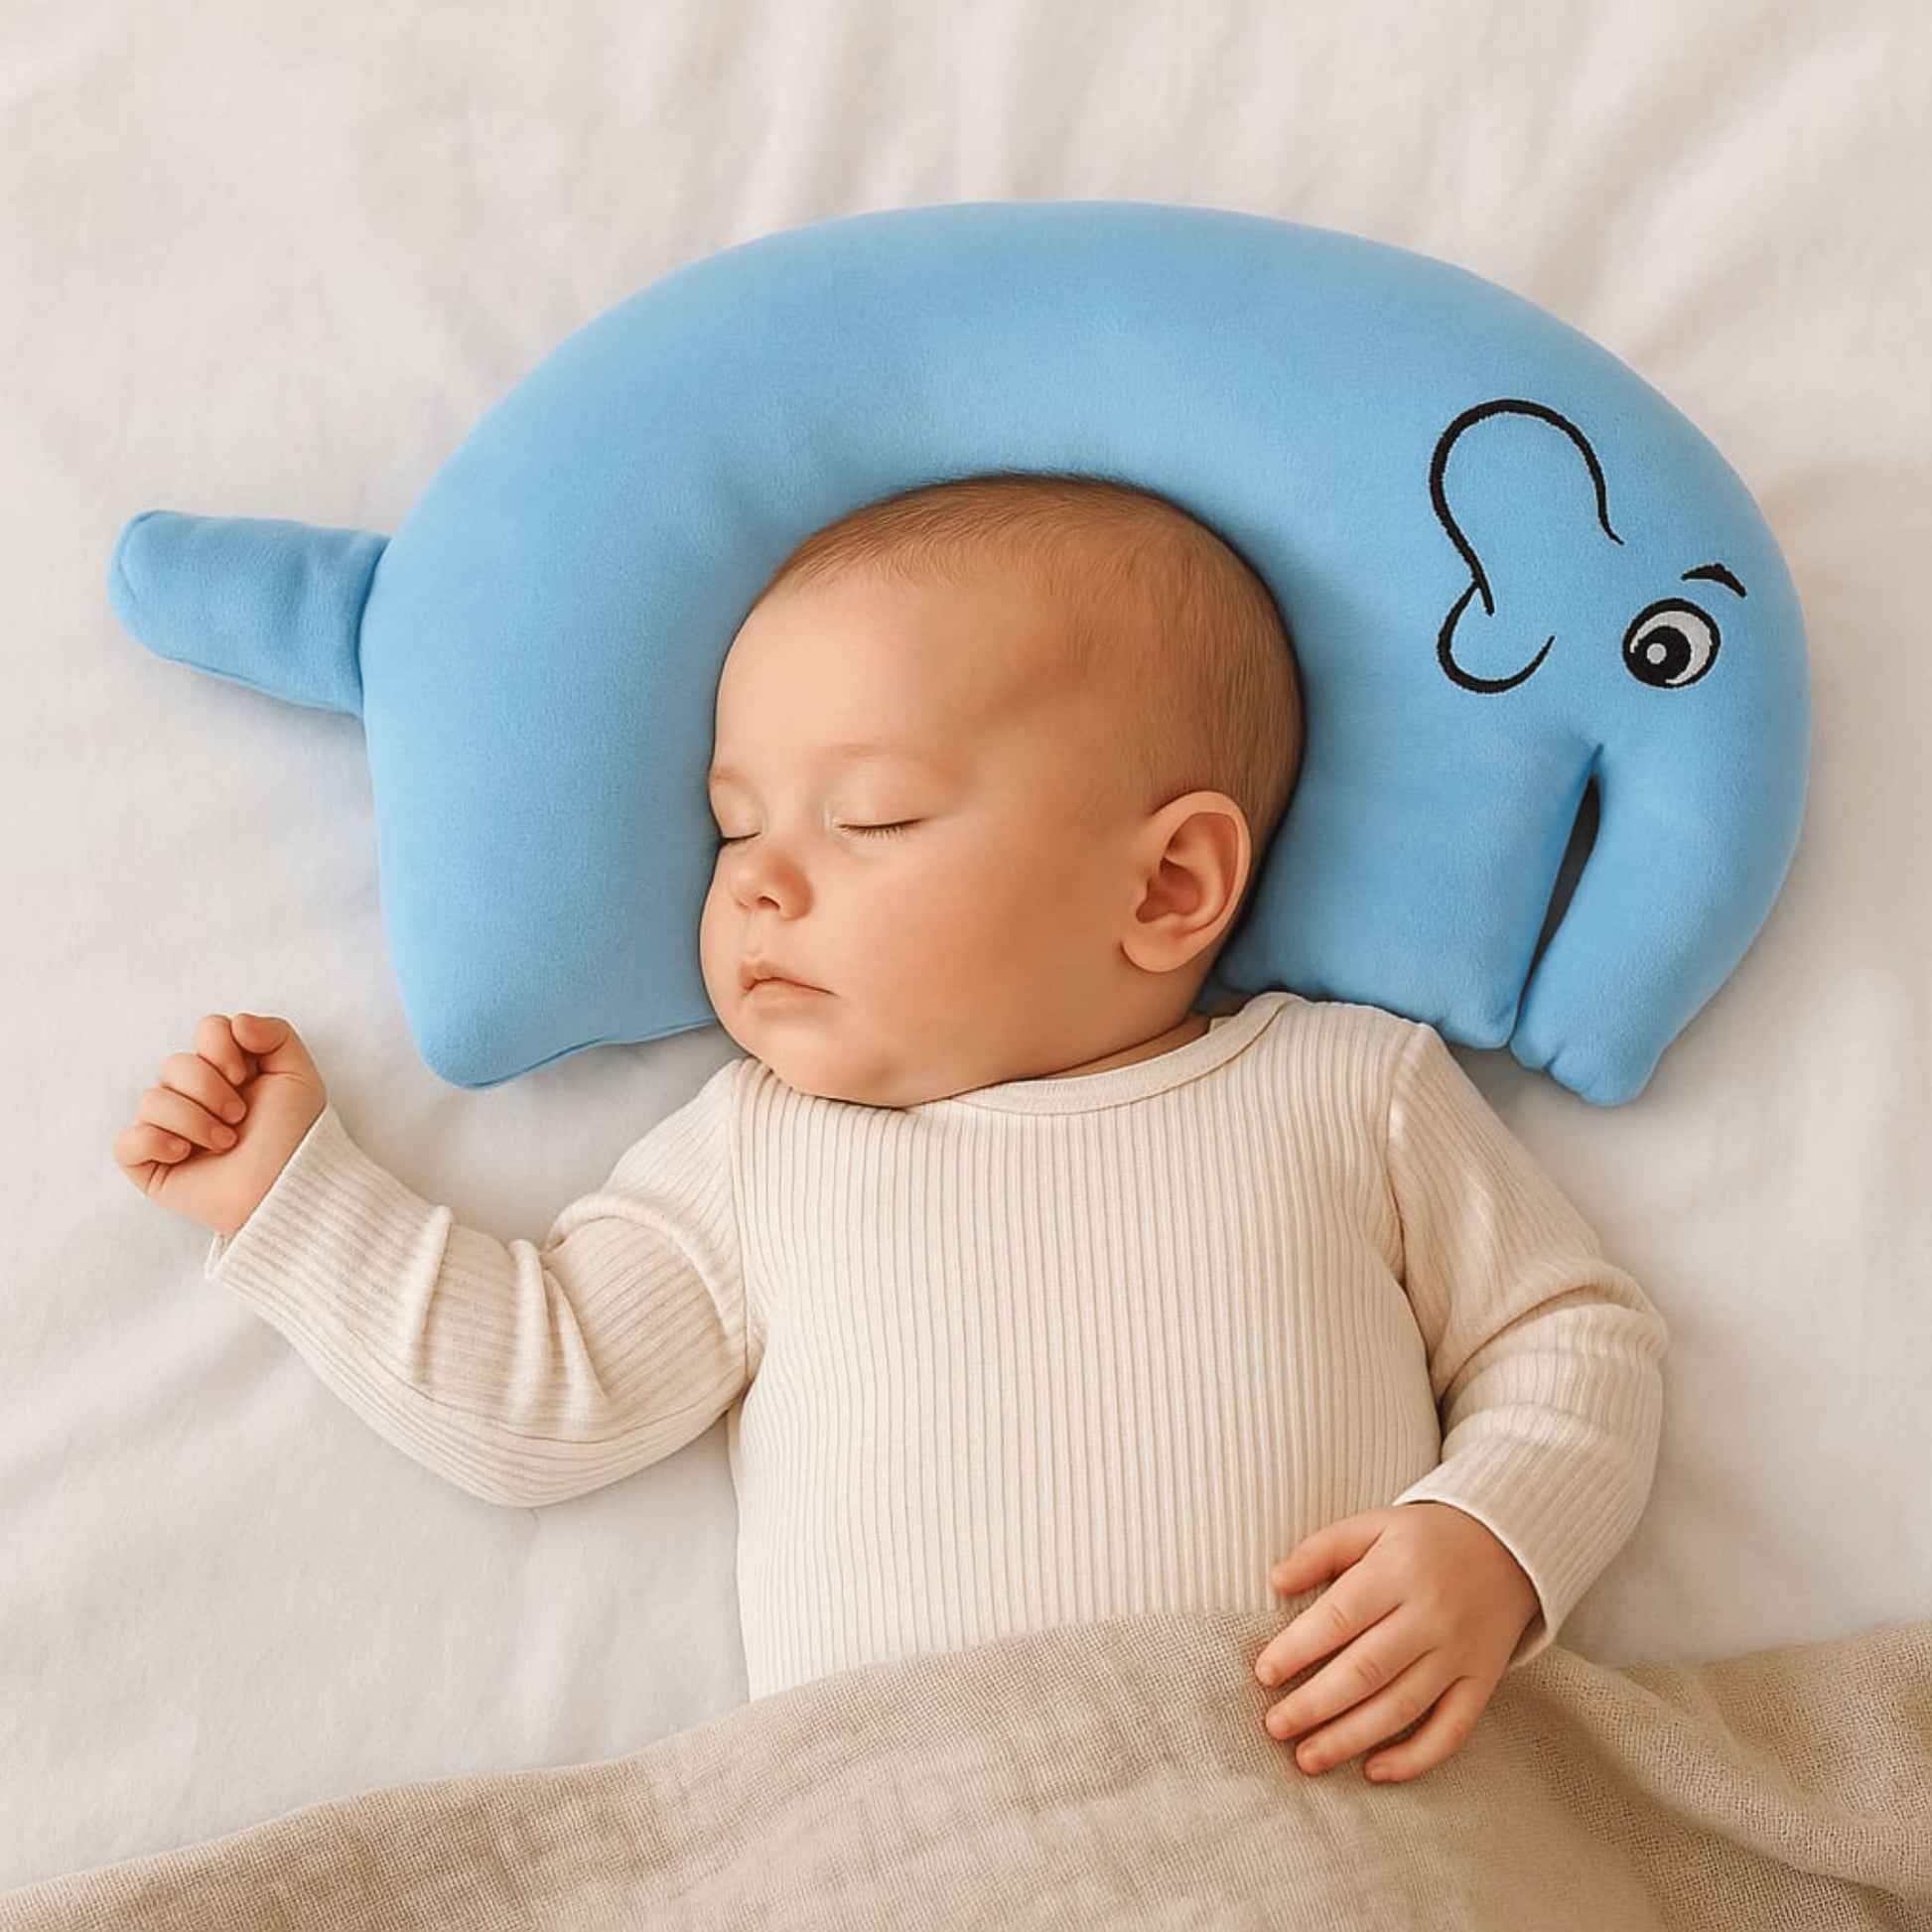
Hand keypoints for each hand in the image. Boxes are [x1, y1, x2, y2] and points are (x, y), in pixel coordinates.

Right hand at [114, 1013, 326, 1239]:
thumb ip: (275, 1033)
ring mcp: (169, 1130)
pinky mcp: (151, 1165)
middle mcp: (194, 1097)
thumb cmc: (297, 1136)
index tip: (245, 1074)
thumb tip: (235, 1023)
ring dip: (194, 1121)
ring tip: (226, 1143)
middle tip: (240, 1117)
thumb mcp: (298, 1074)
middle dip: (210, 1089)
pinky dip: (155, 1142)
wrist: (292, 1188)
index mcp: (226, 1071)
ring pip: (151, 1100)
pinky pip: (127, 1142)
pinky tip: (184, 1154)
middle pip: (175, 1064)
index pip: (205, 1030)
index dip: (220, 1046)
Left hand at [1252, 1501, 1538, 1782]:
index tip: (1263, 1675)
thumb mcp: (1372, 1525)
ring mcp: (1460, 1653)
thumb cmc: (1424, 1538)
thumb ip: (1322, 1550)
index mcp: (1397, 1571)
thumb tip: (1274, 1579)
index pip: (1339, 1617)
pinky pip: (1451, 1729)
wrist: (1508, 1546)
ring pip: (1401, 1708)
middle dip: (1314, 1705)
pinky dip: (1414, 1758)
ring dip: (1350, 1738)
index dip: (1297, 1649)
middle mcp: (1431, 1616)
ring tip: (1307, 1757)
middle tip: (1274, 1727)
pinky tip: (1375, 1771)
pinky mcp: (1482, 1681)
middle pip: (1366, 1671)